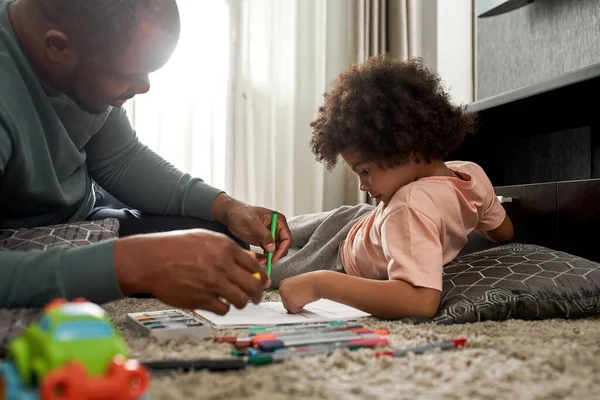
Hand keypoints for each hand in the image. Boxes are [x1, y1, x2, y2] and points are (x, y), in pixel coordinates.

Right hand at [114, 229, 268, 313]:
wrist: (151, 261)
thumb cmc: (176, 247)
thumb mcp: (205, 238)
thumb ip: (228, 248)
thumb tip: (249, 260)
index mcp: (226, 248)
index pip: (255, 266)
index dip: (262, 276)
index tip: (263, 282)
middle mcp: (223, 266)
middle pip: (253, 285)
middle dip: (257, 294)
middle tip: (256, 297)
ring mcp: (213, 284)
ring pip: (241, 300)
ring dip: (242, 303)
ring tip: (238, 301)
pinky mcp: (202, 300)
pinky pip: (224, 309)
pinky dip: (224, 308)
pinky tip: (219, 303)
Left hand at [211, 194, 292, 264]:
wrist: (230, 215)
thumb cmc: (241, 214)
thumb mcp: (252, 223)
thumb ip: (263, 234)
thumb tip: (272, 247)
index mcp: (278, 221)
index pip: (287, 238)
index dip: (282, 249)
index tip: (274, 258)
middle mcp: (277, 228)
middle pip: (283, 246)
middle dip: (275, 255)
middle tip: (265, 262)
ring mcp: (271, 235)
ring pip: (275, 251)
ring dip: (269, 258)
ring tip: (259, 261)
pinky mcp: (264, 241)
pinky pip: (268, 252)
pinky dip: (264, 257)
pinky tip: (257, 259)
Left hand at [279, 272, 321, 313]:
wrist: (319, 283)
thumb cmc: (311, 283)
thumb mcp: (297, 283)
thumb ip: (291, 290)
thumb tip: (289, 299)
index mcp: (283, 283)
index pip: (284, 296)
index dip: (294, 296)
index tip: (300, 291)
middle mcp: (282, 289)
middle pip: (285, 303)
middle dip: (295, 301)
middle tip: (303, 294)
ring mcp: (285, 296)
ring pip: (289, 308)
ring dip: (297, 305)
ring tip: (304, 295)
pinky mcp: (290, 303)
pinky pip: (294, 311)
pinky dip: (301, 308)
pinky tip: (305, 299)